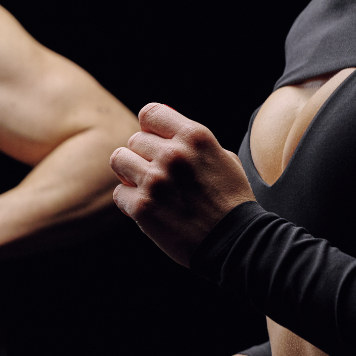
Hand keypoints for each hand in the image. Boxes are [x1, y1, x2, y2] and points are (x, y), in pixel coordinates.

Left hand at [110, 104, 254, 264]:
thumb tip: (166, 125)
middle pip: (135, 140)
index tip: (155, 142)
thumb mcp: (223, 158)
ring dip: (130, 174)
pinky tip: (151, 210)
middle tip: (160, 177)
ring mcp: (155, 180)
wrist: (236, 242)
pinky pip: (119, 194)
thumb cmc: (231, 201)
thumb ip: (193, 141)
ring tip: (148, 188)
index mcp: (194, 137)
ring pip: (119, 160)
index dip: (150, 129)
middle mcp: (173, 154)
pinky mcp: (142, 206)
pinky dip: (130, 203)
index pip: (150, 113)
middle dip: (144, 157)